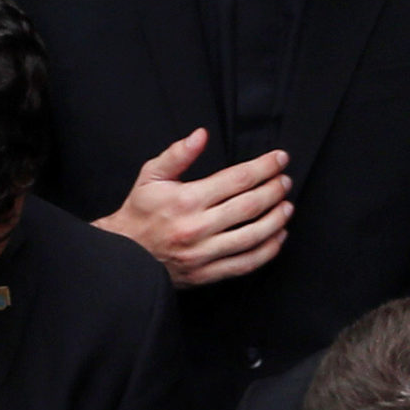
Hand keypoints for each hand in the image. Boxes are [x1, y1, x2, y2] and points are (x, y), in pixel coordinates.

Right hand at [95, 129, 292, 287]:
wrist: (123, 256)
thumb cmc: (138, 214)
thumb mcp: (151, 176)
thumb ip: (177, 154)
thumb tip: (201, 135)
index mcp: (186, 199)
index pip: (237, 179)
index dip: (264, 167)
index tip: (279, 160)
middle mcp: (198, 227)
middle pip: (250, 206)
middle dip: (274, 190)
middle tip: (285, 181)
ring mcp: (204, 253)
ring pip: (252, 236)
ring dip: (276, 219)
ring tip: (287, 207)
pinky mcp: (206, 273)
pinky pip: (245, 264)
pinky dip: (267, 251)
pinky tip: (278, 237)